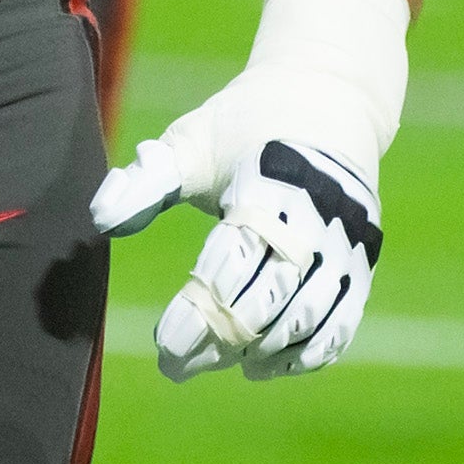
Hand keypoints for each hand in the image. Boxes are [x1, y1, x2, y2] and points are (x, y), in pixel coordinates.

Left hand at [89, 0, 405, 380]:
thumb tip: (100, 218)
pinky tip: (266, 365)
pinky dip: (308, 352)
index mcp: (269, 182)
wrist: (328, 98)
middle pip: (271, 297)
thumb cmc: (244, 124)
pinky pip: (342, 319)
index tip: (163, 343)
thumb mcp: (192, 140)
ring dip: (265, 350)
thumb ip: (147, 180)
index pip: (233, 262)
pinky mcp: (363, 256)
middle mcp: (316, 213)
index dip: (199, 310)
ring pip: (308, 315)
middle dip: (223, 338)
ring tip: (224, 364)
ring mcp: (347, 238)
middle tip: (177, 364)